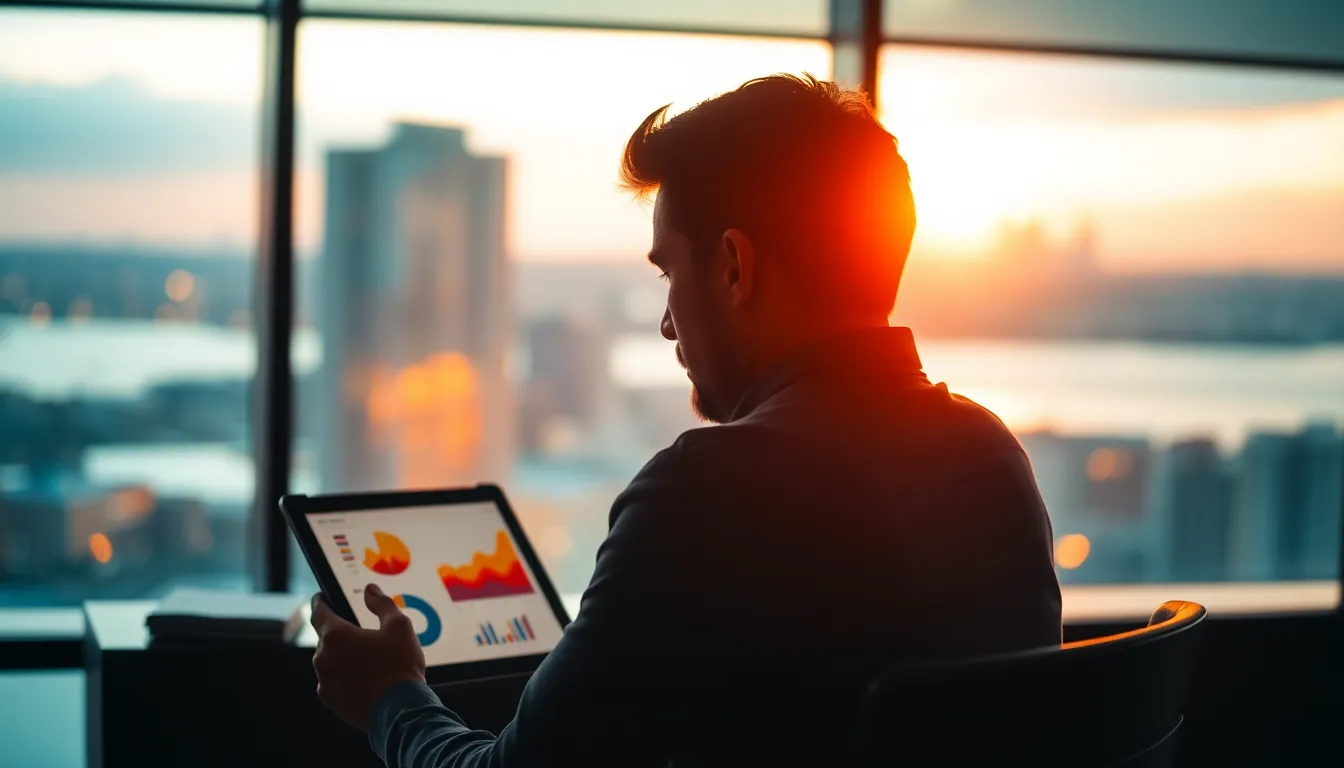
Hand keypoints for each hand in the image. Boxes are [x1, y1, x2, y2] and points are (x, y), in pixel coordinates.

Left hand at [310, 583, 426, 730]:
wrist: (401, 711)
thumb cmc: (400, 666)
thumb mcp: (399, 626)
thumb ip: (382, 604)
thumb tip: (370, 590)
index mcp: (336, 635)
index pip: (318, 611)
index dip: (321, 601)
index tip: (323, 597)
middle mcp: (323, 658)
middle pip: (328, 639)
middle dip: (343, 636)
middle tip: (365, 638)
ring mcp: (324, 682)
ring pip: (331, 662)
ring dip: (344, 658)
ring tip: (371, 664)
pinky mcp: (331, 701)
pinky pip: (334, 682)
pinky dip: (346, 678)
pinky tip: (367, 681)